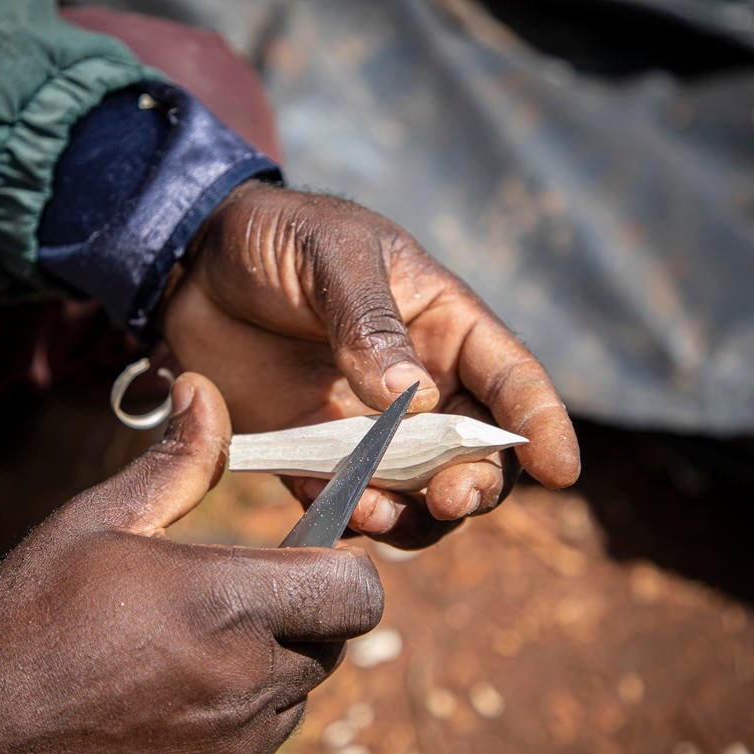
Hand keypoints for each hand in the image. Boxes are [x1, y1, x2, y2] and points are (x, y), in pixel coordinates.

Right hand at [0, 373, 383, 753]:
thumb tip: (204, 389)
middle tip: (239, 595)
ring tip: (193, 646)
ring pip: (298, 692)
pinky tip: (174, 695)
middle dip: (304, 611)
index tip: (306, 553)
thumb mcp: (95, 522)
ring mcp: (233, 747)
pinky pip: (262, 741)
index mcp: (225, 603)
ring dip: (271, 665)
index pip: (355, 589)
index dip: (342, 566)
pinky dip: (241, 716)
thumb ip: (175, 462)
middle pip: (334, 640)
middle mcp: (244, 681)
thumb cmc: (26, 618)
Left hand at [162, 180, 580, 548]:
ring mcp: (365, 427)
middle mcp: (418, 387)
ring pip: (416, 493)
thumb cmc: (276, 237)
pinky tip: (340, 509)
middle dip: (476, 484)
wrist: (191, 262)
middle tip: (450, 496)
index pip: (512, 381)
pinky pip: (345, 499)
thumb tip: (414, 399)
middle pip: (474, 455)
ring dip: (414, 516)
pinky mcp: (312, 454)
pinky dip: (351, 515)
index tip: (563, 471)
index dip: (542, 426)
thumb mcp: (329, 255)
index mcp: (443, 326)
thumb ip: (368, 321)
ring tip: (382, 514)